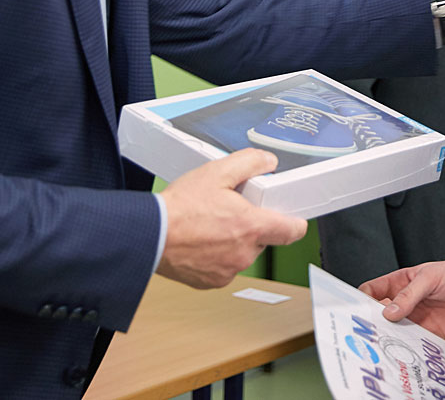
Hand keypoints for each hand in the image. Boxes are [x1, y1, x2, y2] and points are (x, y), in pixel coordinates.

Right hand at [157, 149, 306, 288]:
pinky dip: (217, 256)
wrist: (149, 236)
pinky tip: (200, 241)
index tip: (293, 218)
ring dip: (233, 241)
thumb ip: (249, 162)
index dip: (295, 222)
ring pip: (243, 253)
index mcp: (251, 226)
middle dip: (251, 225)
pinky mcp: (212, 282)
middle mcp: (244, 253)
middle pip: (263, 239)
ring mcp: (228, 271)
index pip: (292, 230)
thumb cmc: (179, 208)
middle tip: (230, 211)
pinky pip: (225, 267)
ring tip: (209, 225)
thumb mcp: (216, 172)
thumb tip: (268, 162)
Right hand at [360, 260, 444, 342]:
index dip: (361, 299)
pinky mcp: (429, 336)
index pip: (373, 291)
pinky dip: (407, 350)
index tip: (355, 309)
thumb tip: (388, 311)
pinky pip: (413, 345)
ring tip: (383, 344)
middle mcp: (405, 304)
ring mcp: (415, 320)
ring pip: (394, 333)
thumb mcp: (430, 278)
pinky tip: (404, 352)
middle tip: (367, 331)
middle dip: (371, 323)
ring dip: (388, 338)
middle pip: (379, 315)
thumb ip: (409, 295)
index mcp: (400, 283)